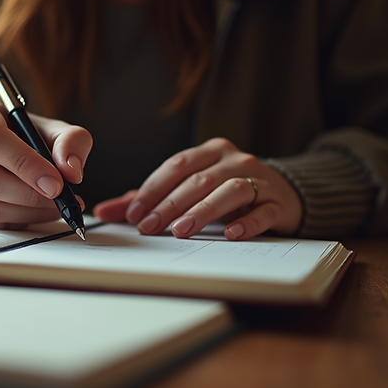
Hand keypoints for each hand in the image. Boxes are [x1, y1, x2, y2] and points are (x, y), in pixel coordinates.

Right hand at [0, 97, 90, 228]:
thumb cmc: (22, 136)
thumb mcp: (50, 129)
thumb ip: (70, 142)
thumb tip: (71, 171)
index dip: (25, 163)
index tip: (57, 182)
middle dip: (30, 194)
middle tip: (61, 199)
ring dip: (27, 212)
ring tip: (53, 206)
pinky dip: (16, 221)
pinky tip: (33, 211)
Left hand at [93, 138, 301, 239]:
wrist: (284, 193)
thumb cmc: (227, 191)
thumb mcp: (188, 190)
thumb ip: (147, 199)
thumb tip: (103, 211)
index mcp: (211, 152)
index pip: (178, 165)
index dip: (154, 188)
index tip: (134, 213)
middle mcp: (235, 160)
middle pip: (198, 180)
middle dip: (170, 204)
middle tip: (149, 227)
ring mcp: (259, 180)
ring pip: (229, 191)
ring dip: (202, 211)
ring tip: (181, 230)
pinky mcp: (277, 202)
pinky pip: (262, 210)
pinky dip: (247, 222)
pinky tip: (230, 235)